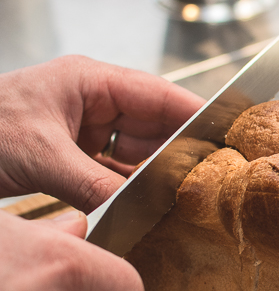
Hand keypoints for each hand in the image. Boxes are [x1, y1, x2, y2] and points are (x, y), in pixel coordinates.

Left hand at [0, 55, 202, 211]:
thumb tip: (133, 208)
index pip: (159, 95)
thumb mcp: (42, 156)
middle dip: (176, 153)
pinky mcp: (71, 157)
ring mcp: (82, 130)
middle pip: (152, 127)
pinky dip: (126, 189)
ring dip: (151, 176)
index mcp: (90, 81)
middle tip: (203, 180)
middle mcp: (92, 102)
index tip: (224, 136)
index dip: (194, 115)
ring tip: (177, 197)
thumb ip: (93, 183)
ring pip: (135, 154)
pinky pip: (112, 173)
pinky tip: (141, 207)